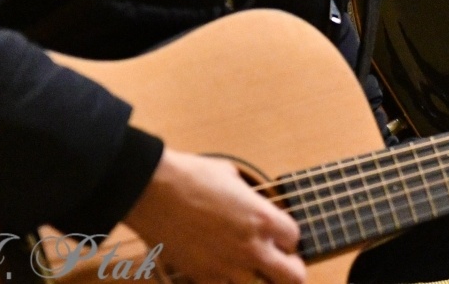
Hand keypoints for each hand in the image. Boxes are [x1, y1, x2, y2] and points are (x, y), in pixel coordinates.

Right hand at [123, 149, 303, 283]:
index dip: (288, 238)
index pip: (295, 238)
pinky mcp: (201, 277)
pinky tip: (224, 274)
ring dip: (259, 280)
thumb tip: (252, 205)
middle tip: (283, 265)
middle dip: (291, 271)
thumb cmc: (193, 176)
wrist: (153, 191)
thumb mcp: (233, 177)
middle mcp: (252, 246)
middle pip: (293, 276)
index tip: (280, 236)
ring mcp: (227, 266)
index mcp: (264, 218)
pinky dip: (227, 283)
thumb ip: (249, 198)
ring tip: (252, 271)